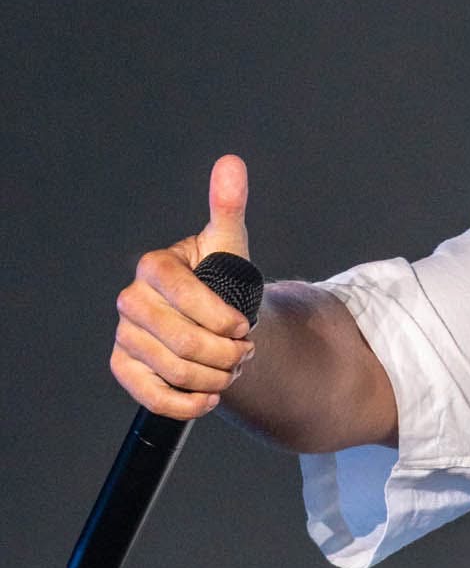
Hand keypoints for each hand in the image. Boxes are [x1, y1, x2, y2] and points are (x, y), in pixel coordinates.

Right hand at [110, 155, 257, 419]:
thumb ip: (228, 208)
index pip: (185, 295)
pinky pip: (153, 396)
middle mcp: (132, 300)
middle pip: (180, 340)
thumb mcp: (230, 247)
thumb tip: (231, 164)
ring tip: (232, 369)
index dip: (221, 317)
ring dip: (216, 378)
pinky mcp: (125, 368)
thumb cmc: (221, 282)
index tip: (245, 325)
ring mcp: (125, 335)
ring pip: (174, 369)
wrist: (212, 324)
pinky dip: (189, 403)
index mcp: (155, 267)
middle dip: (224, 353)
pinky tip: (211, 396)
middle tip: (245, 352)